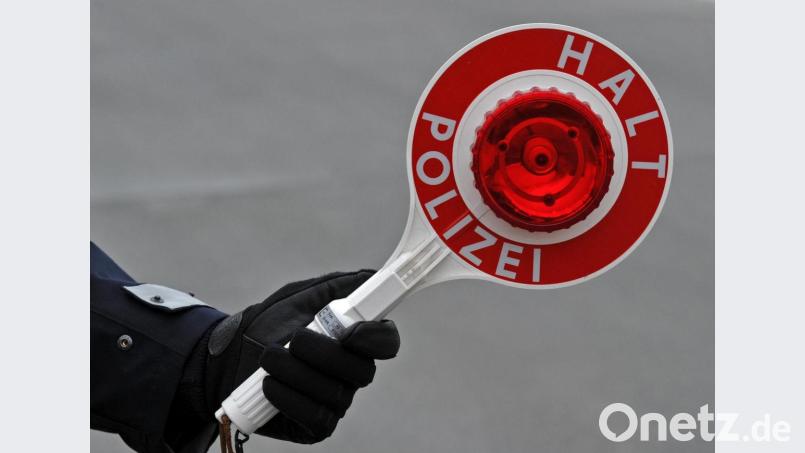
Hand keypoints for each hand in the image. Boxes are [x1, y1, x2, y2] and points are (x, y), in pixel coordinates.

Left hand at [202, 271, 399, 442]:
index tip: (352, 329)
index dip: (375, 337)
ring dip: (297, 371)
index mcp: (355, 339)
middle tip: (295, 339)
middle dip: (326, 354)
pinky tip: (269, 383)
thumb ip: (336, 286)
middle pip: (362, 371)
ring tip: (269, 357)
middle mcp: (352, 372)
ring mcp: (336, 401)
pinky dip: (288, 396)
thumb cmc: (266, 325)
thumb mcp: (299, 297)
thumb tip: (370, 277)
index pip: (386, 342)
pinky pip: (315, 416)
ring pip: (335, 393)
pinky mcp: (317, 425)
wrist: (228, 357)